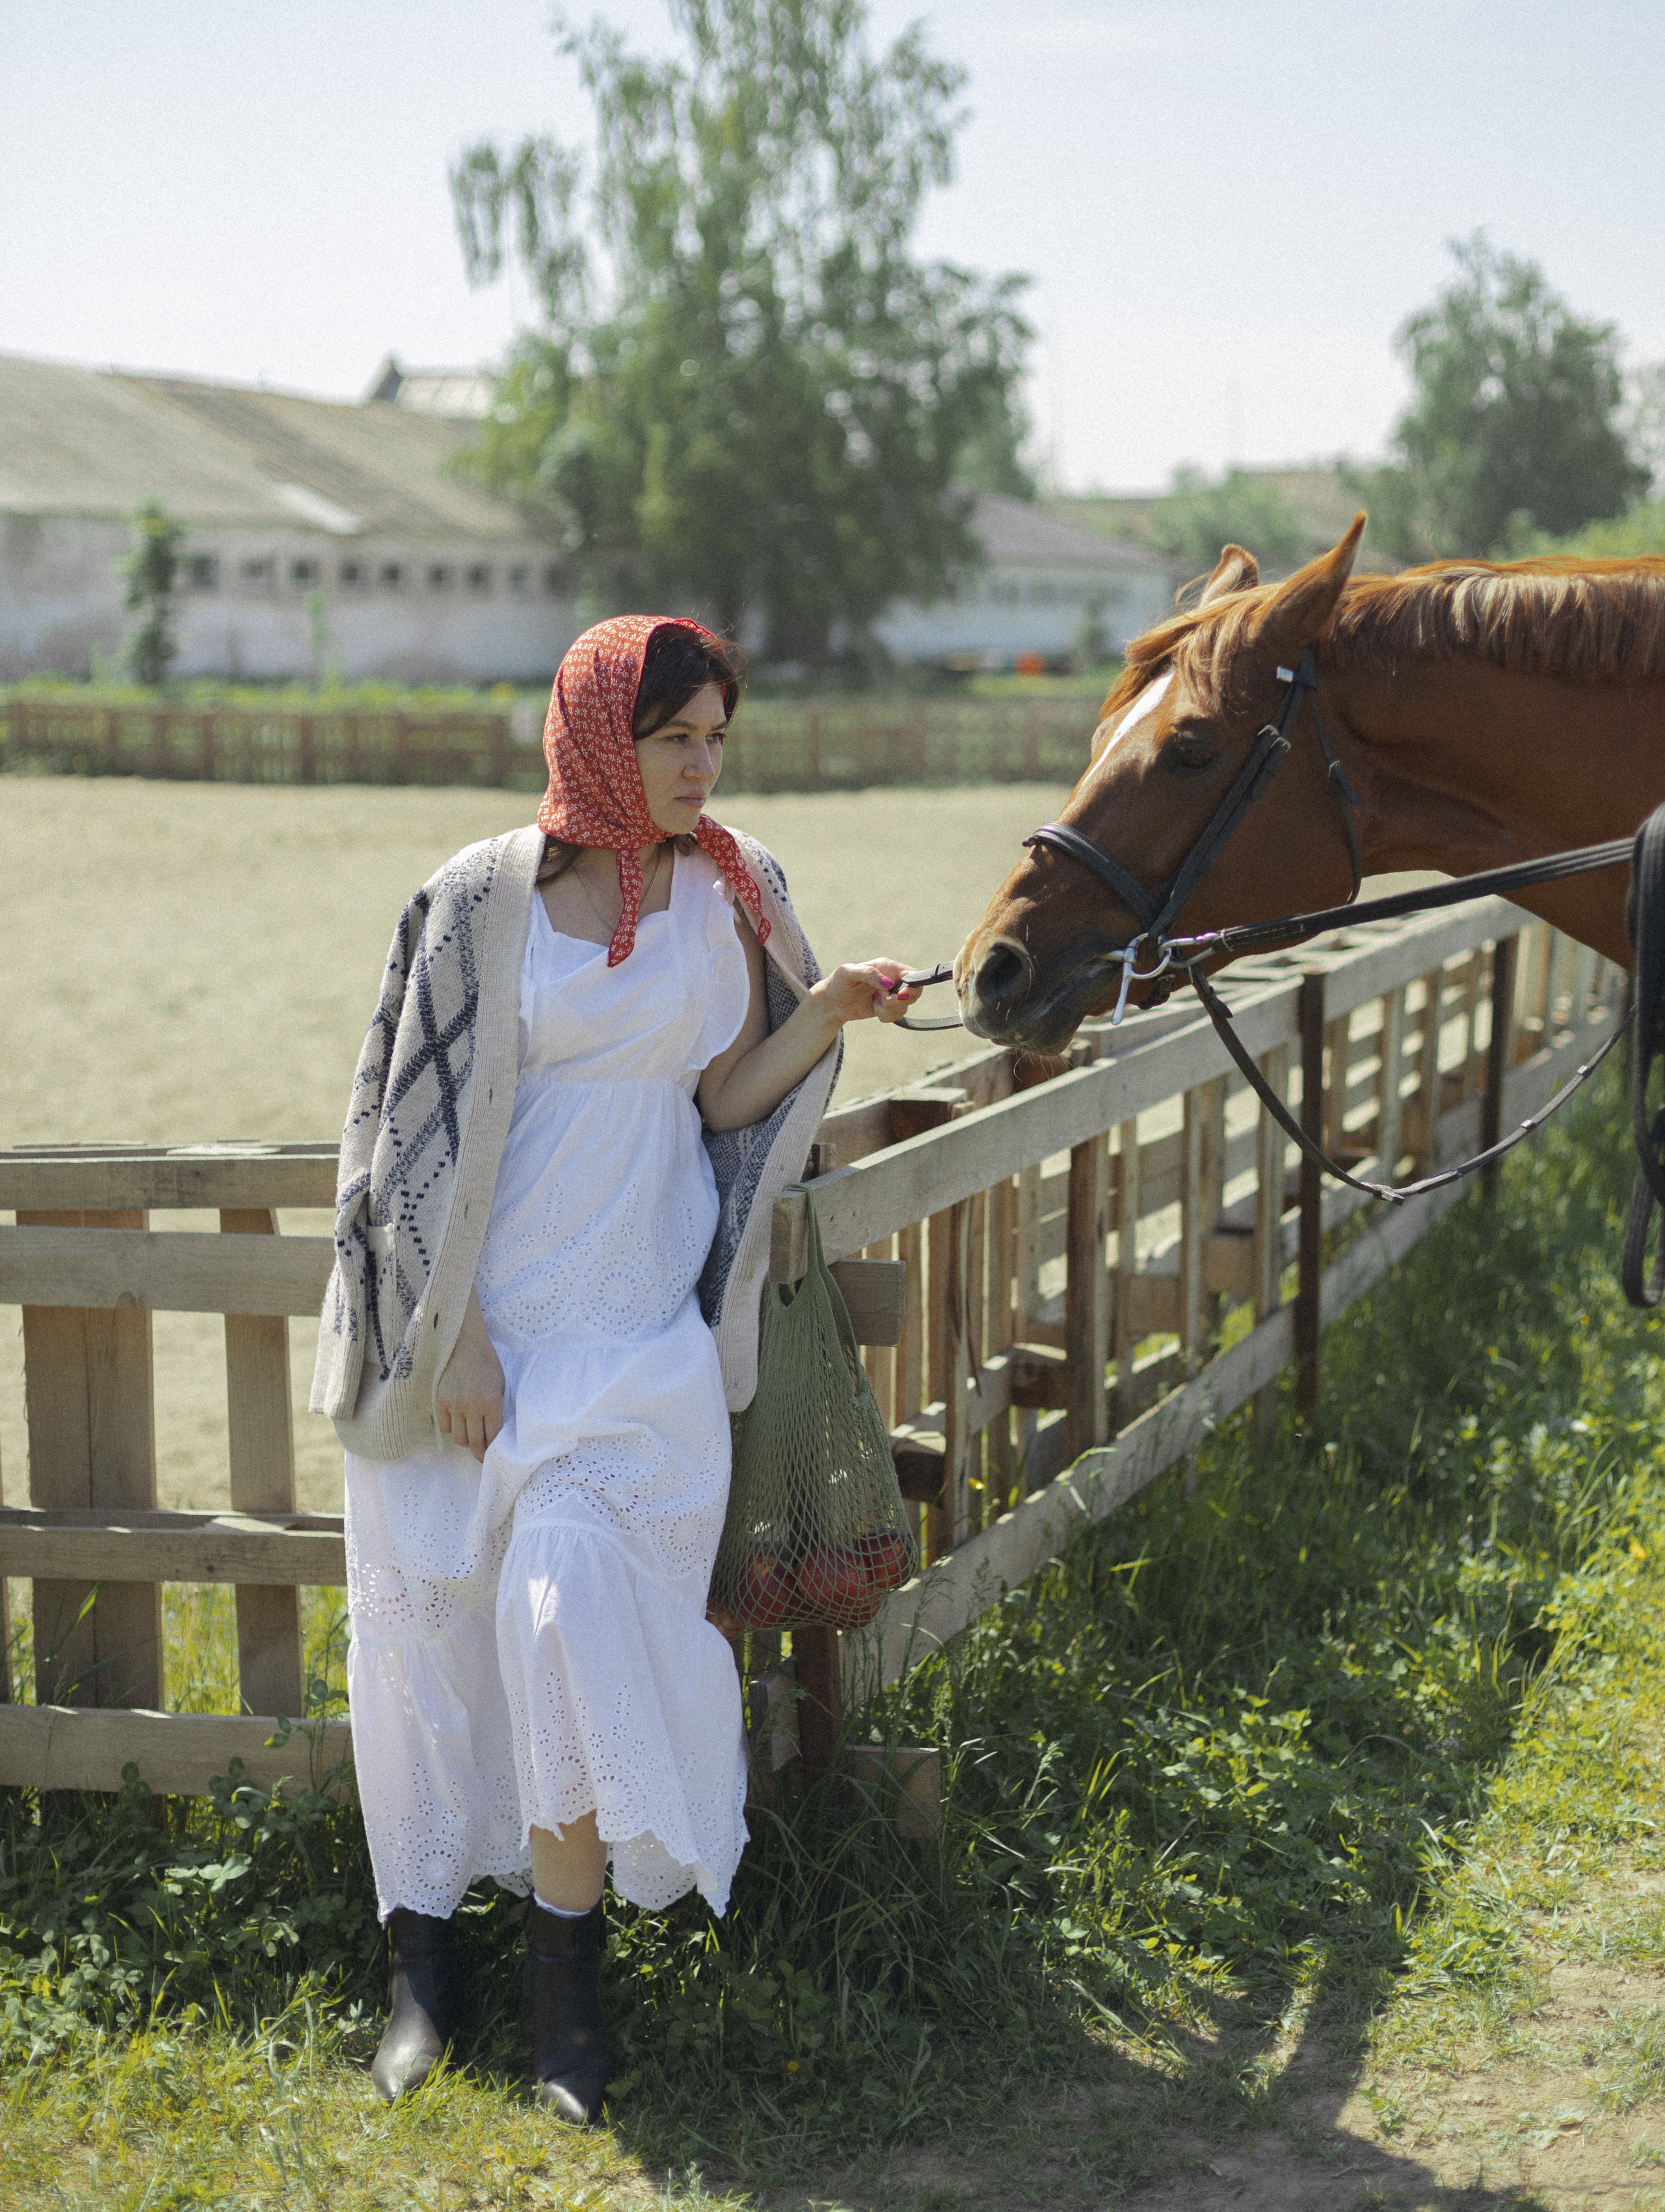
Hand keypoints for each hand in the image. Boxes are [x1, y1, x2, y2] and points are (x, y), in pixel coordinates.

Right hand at [436, 1292, 503, 1461]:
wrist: (464, 1344)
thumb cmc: (487, 1364)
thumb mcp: (500, 1385)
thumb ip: (497, 1408)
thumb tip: (494, 1433)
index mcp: (491, 1402)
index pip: (493, 1435)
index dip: (492, 1449)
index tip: (491, 1455)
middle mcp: (472, 1406)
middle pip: (474, 1442)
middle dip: (479, 1453)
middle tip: (480, 1456)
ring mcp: (454, 1404)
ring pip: (458, 1437)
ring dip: (465, 1441)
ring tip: (469, 1437)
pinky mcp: (440, 1401)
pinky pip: (444, 1427)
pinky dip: (451, 1429)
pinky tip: (457, 1424)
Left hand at [810, 959, 922, 1029]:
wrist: (831, 1003)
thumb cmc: (838, 982)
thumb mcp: (848, 972)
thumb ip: (869, 974)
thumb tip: (888, 983)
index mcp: (887, 967)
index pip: (912, 974)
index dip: (912, 985)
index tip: (899, 994)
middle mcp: (892, 979)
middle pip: (914, 992)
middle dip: (899, 1000)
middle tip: (884, 1001)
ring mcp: (891, 994)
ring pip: (904, 1006)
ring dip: (888, 1009)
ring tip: (874, 1003)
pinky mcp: (888, 1008)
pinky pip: (896, 1015)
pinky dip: (886, 1016)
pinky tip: (874, 1009)